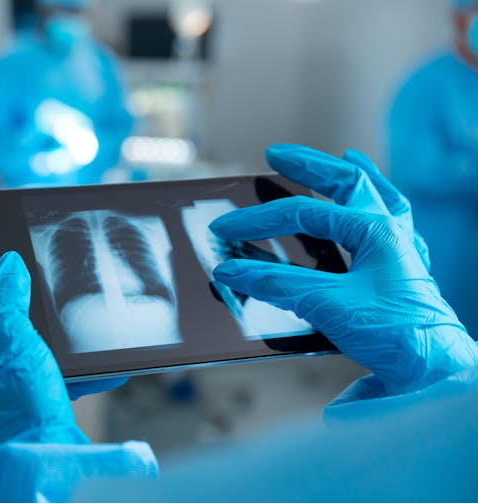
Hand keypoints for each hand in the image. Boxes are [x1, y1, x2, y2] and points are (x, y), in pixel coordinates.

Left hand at [0, 252, 124, 447]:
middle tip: (72, 298)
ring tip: (98, 337)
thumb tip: (11, 263)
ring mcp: (12, 383)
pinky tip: (110, 369)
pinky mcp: (38, 401)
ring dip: (74, 346)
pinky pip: (65, 378)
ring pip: (46, 349)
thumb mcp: (9, 334)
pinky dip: (86, 374)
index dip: (16, 279)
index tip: (40, 266)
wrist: (38, 456)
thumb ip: (7, 295)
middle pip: (22, 320)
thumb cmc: (14, 399)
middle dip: (50, 314)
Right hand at [210, 144, 477, 394]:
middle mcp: (391, 232)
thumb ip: (276, 284)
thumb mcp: (326, 305)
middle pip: (349, 181)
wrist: (436, 371)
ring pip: (380, 197)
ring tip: (342, 157)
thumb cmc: (395, 336)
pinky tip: (376, 204)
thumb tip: (232, 270)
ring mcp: (400, 250)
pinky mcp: (402, 271)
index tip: (225, 229)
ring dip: (355, 177)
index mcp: (375, 230)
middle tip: (276, 155)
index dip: (259, 220)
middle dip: (310, 165)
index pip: (305, 213)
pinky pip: (396, 225)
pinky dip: (383, 206)